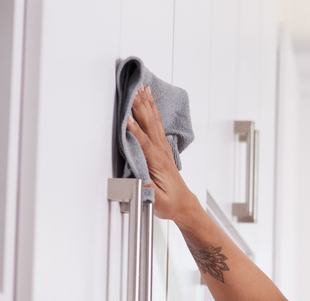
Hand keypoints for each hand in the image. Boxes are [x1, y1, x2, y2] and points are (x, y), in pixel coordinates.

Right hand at [126, 85, 193, 220]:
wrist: (184, 204)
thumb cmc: (169, 203)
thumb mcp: (156, 201)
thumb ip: (146, 188)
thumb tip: (134, 177)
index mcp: (157, 163)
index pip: (144, 142)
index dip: (134, 130)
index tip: (125, 118)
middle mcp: (161, 152)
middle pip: (149, 124)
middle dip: (140, 106)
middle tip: (133, 89)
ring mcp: (164, 148)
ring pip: (154, 120)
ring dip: (147, 103)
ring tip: (142, 87)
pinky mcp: (163, 148)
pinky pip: (157, 124)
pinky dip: (153, 109)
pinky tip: (150, 101)